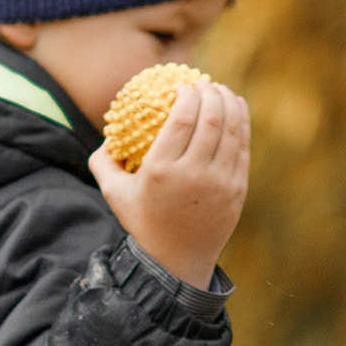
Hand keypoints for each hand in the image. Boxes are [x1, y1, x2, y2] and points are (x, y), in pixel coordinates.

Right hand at [88, 81, 249, 291]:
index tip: (185, 86)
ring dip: (229, 104)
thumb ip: (103, 161)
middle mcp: (194, 175)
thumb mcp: (114, 193)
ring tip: (222, 91)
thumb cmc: (143, 222)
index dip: (187, 95)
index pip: (181, 119)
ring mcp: (220, 183)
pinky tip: (236, 110)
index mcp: (162, 170)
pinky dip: (241, 124)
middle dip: (210, 93)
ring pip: (231, 131)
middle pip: (210, 119)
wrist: (175, 262)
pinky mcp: (237, 191)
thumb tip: (107, 133)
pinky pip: (242, 149)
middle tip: (206, 83)